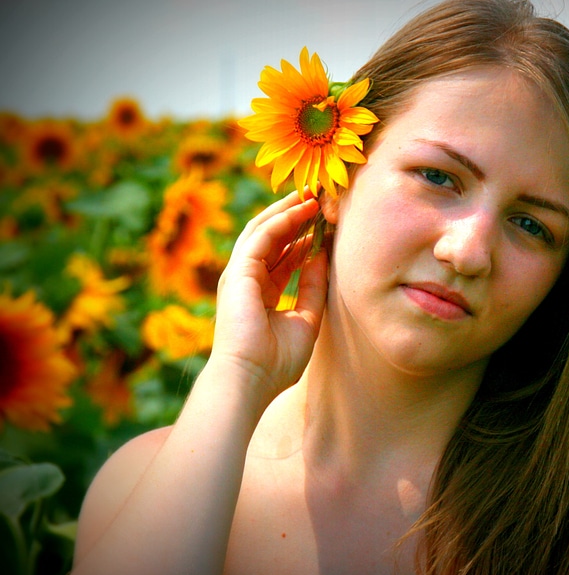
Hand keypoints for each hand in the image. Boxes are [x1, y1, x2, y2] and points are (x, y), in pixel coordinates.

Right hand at [210, 192, 327, 406]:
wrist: (250, 380)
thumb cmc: (277, 362)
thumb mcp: (306, 318)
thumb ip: (313, 287)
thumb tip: (323, 256)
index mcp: (262, 292)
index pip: (282, 256)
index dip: (303, 237)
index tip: (325, 223)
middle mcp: (248, 279)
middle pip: (272, 238)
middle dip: (294, 216)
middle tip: (317, 198)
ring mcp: (239, 274)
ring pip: (263, 231)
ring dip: (287, 211)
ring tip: (311, 195)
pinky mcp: (237, 272)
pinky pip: (260, 237)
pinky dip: (280, 221)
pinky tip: (299, 209)